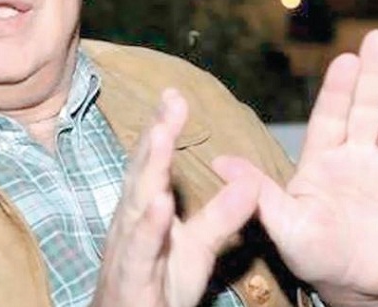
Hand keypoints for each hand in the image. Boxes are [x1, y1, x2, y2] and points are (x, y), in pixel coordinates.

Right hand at [92, 89, 262, 306]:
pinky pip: (140, 250)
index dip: (164, 128)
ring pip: (136, 204)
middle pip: (144, 173)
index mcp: (146, 210)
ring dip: (149, 168)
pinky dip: (149, 226)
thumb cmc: (157, 285)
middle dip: (156, 135)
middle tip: (170, 100)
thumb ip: (222, 215)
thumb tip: (249, 182)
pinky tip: (160, 203)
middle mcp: (131, 223)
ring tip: (161, 134)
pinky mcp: (130, 277)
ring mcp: (127, 248)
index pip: (155, 163)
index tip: (176, 93)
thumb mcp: (198, 248)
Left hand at [244, 29, 377, 305]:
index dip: (339, 88)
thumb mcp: (283, 224)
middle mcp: (355, 156)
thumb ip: (258, 191)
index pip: (331, 115)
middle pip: (368, 107)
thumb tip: (219, 162)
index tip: (346, 58)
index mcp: (321, 159)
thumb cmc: (311, 253)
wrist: (352, 284)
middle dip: (375, 74)